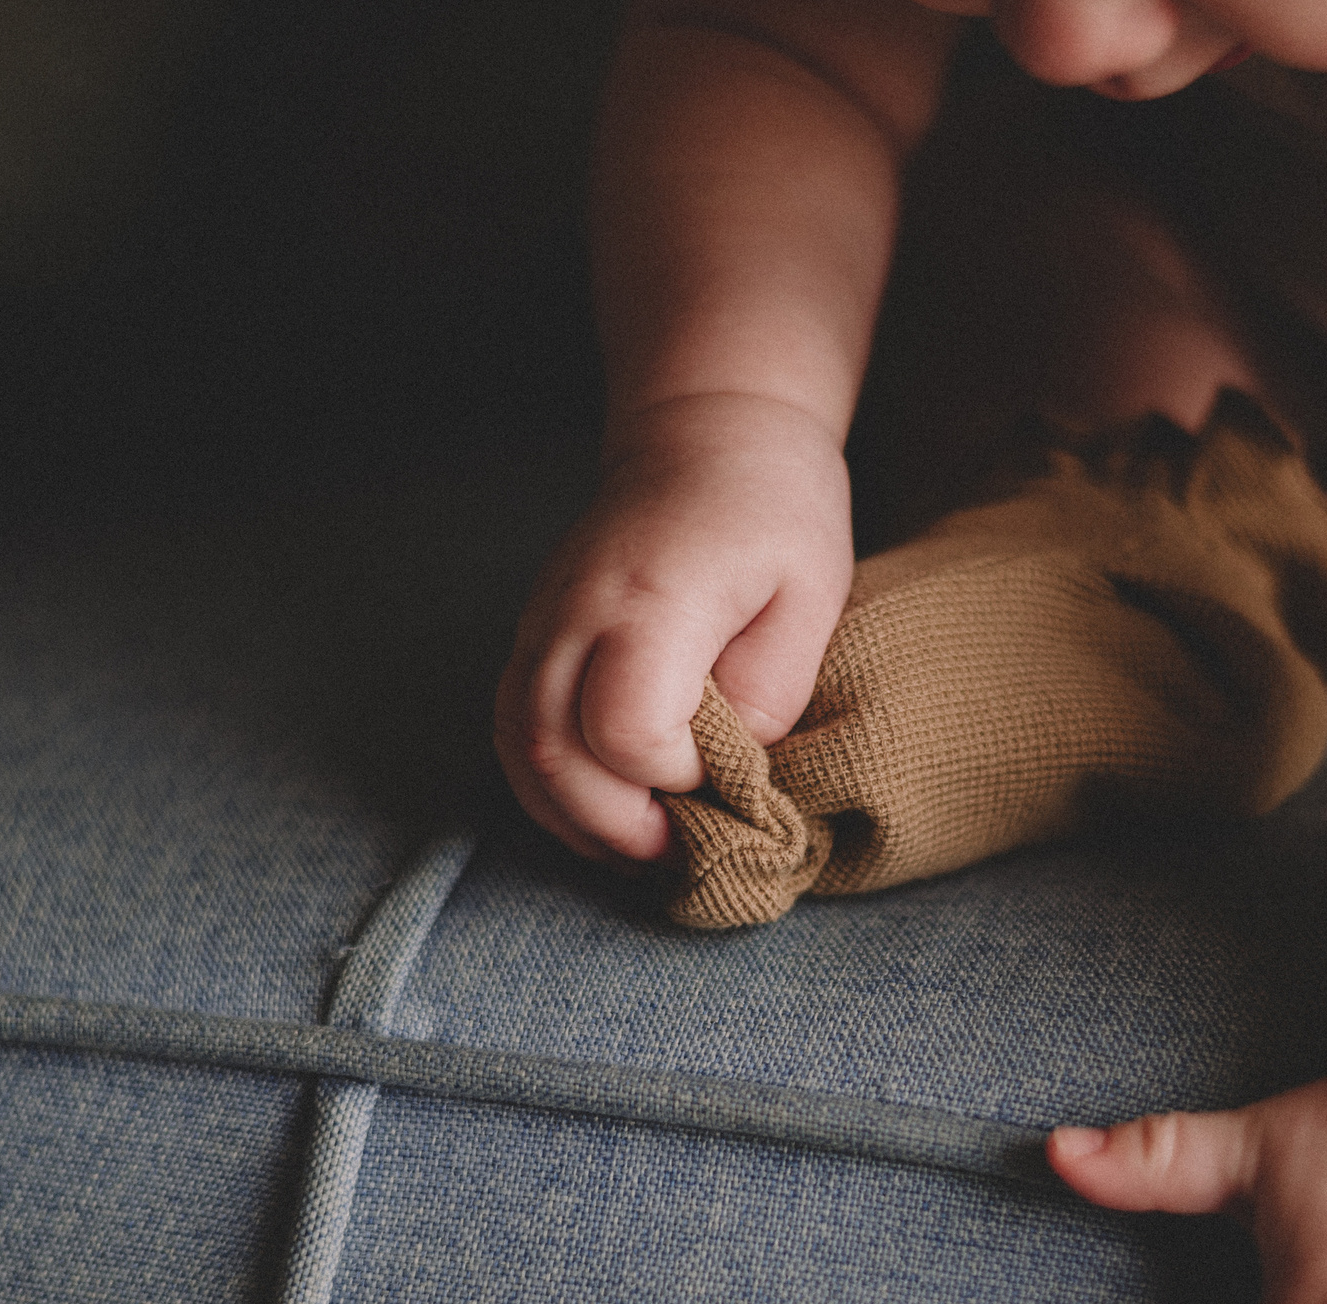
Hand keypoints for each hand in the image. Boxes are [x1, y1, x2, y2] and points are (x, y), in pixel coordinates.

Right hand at [495, 392, 855, 863]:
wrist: (707, 435)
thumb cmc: (773, 511)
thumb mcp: (811, 595)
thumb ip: (771, 689)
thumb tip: (727, 765)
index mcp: (652, 597)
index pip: (629, 732)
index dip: (676, 776)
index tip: (727, 765)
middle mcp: (575, 613)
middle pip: (554, 756)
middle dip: (619, 827)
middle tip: (683, 845)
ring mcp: (540, 625)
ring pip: (519, 753)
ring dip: (577, 819)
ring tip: (644, 841)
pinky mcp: (531, 639)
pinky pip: (514, 733)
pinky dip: (553, 789)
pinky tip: (608, 808)